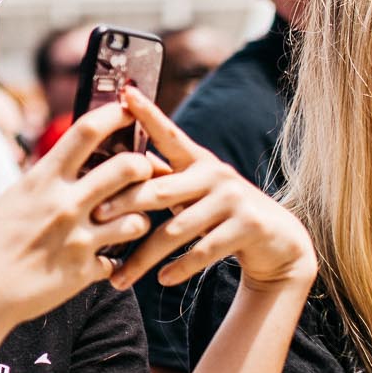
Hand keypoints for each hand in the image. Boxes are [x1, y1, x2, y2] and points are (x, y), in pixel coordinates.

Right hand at [0, 98, 161, 336]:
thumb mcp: (7, 201)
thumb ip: (38, 184)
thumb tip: (55, 168)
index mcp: (42, 181)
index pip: (85, 133)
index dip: (113, 115)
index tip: (127, 110)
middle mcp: (65, 205)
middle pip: (127, 169)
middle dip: (143, 165)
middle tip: (143, 171)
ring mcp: (78, 241)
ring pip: (137, 219)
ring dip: (138, 217)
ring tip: (127, 222)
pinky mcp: (83, 274)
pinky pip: (116, 261)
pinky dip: (113, 260)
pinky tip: (102, 261)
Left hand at [91, 87, 316, 293]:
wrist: (277, 241)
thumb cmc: (220, 212)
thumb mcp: (194, 190)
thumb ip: (163, 178)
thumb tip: (115, 164)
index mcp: (197, 161)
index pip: (168, 134)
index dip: (147, 112)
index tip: (124, 92)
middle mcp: (215, 174)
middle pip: (158, 190)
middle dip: (123, 205)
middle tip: (93, 217)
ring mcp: (233, 199)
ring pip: (176, 230)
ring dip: (144, 258)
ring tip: (119, 279)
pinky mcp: (248, 226)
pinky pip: (204, 250)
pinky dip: (180, 268)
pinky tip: (161, 280)